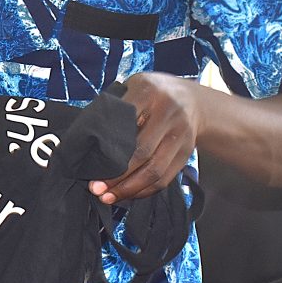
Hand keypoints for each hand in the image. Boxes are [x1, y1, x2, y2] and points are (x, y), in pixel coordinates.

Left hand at [89, 71, 201, 203]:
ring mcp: (180, 135)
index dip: (107, 147)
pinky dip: (144, 190)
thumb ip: (115, 105)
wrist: (194, 99)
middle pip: (141, 152)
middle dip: (116, 175)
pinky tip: (127, 195)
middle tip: (96, 188)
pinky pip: (165, 178)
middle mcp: (168, 113)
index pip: (124, 122)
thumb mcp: (134, 86)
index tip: (90, 162)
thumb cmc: (152, 93)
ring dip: (129, 189)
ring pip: (154, 170)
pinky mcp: (186, 153)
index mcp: (148, 92)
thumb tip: (87, 134)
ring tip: (108, 197)